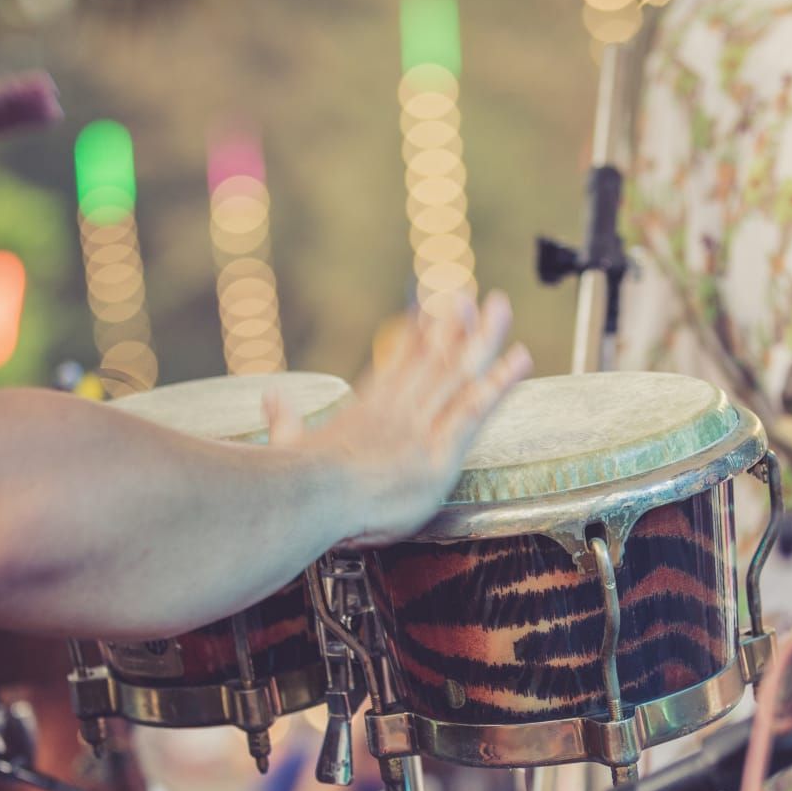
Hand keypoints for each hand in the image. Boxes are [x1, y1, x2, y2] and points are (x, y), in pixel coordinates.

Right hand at [275, 291, 530, 546]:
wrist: (309, 496)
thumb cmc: (296, 482)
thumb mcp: (288, 444)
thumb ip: (284, 419)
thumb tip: (270, 396)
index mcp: (366, 412)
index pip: (396, 367)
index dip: (416, 337)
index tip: (430, 309)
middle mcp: (398, 411)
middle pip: (432, 360)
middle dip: (455, 326)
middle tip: (472, 294)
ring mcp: (421, 426)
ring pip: (458, 373)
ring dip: (483, 338)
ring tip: (502, 307)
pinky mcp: (439, 450)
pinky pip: (476, 409)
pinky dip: (500, 382)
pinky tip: (521, 358)